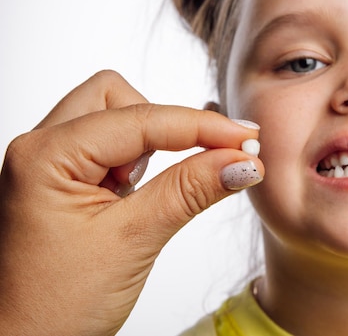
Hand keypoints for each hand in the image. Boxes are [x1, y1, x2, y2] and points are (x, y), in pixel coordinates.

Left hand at [0, 70, 263, 335]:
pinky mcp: (61, 180)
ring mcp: (47, 163)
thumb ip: (190, 191)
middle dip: (162, 126)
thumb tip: (242, 161)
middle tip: (199, 162)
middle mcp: (40, 148)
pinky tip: (133, 199)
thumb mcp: (132, 243)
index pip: (142, 119)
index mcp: (45, 156)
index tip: (247, 140)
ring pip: (112, 117)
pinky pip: (107, 146)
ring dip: (145, 146)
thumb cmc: (53, 310)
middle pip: (117, 98)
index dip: (202, 127)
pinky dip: (135, 162)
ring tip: (141, 199)